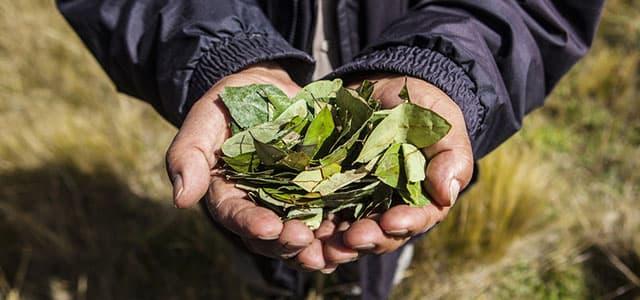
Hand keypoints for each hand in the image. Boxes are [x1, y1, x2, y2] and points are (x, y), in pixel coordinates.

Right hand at [165, 63, 326, 269]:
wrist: (264, 87)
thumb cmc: (228, 103)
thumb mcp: (204, 120)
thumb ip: (188, 155)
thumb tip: (181, 200)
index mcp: (228, 194)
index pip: (236, 215)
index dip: (251, 224)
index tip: (268, 228)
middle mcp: (260, 205)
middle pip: (271, 235)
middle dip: (287, 241)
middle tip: (303, 240)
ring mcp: (291, 201)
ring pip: (303, 233)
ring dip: (318, 246)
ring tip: (334, 249)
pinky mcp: (319, 190)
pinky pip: (330, 213)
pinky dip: (342, 227)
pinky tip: (355, 233)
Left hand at [320, 76, 473, 265]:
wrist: (386, 90)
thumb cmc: (423, 110)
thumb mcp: (442, 126)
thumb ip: (450, 157)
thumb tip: (446, 193)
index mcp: (420, 200)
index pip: (416, 219)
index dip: (404, 224)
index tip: (391, 222)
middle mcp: (388, 208)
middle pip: (378, 235)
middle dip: (365, 239)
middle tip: (350, 239)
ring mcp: (357, 202)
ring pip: (346, 232)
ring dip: (334, 244)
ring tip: (321, 246)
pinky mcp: (329, 190)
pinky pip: (318, 213)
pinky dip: (308, 225)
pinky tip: (297, 229)